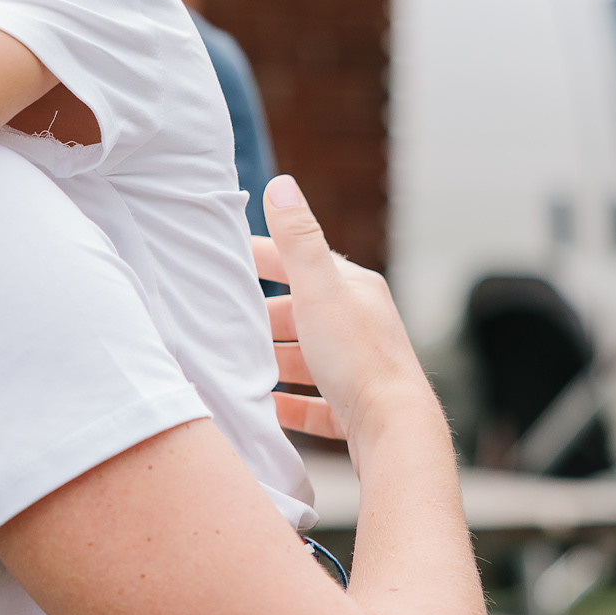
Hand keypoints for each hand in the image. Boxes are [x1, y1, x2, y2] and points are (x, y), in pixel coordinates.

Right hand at [251, 175, 423, 443]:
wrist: (393, 430)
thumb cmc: (357, 357)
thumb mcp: (319, 290)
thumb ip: (296, 241)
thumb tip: (282, 184)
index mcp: (354, 289)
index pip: (302, 261)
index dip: (263, 257)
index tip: (225, 258)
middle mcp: (360, 323)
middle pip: (301, 312)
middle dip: (263, 316)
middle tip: (222, 321)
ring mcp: (358, 368)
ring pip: (306, 357)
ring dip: (273, 360)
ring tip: (236, 365)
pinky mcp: (354, 408)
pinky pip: (314, 401)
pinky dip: (288, 402)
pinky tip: (265, 407)